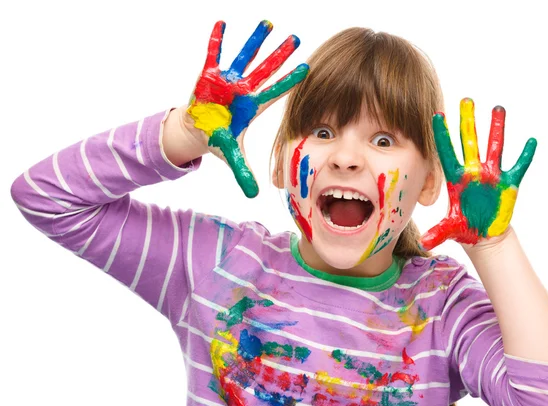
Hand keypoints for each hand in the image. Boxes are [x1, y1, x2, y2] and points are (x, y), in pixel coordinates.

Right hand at [186, 20, 308, 197]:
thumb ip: (243, 172)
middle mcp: (243, 90)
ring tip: (268, 23)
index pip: (275, 92)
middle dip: (279, 55)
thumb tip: (254, 196)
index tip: (306, 69)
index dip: (289, 82)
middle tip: (295, 39)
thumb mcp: (231, 154)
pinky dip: (216, 39)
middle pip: (265, 70)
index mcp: (252, 106)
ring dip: (254, 41)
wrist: (197, 129)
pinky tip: (222, 23)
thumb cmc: (218, 138)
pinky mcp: (208, 74)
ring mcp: (227, 80)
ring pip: (243, 57)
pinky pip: (213, 53)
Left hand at [420, 98, 536, 249]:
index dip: (442, 136)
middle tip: (466, 100)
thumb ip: (438, 233)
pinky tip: (531, 140)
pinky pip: (518, 166)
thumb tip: (425, 244)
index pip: (447, 153)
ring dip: (496, 128)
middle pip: (469, 142)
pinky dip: (525, 154)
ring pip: (493, 147)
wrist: (483, 235)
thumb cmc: (464, 228)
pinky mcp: (508, 183)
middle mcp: (473, 172)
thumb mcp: (450, 229)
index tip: (436, 116)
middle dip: (468, 122)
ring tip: (497, 108)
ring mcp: (491, 175)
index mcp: (456, 179)